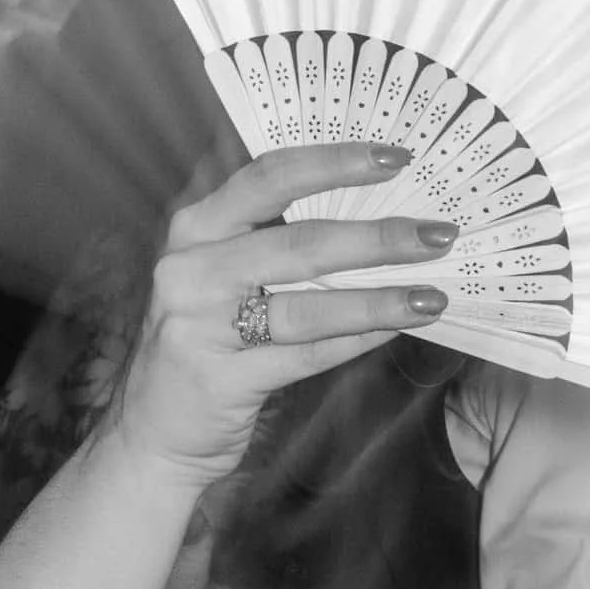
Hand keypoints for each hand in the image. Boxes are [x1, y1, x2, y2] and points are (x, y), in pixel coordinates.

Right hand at [116, 144, 452, 476]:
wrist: (149, 431)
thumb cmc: (202, 343)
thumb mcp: (217, 277)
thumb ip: (272, 242)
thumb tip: (372, 215)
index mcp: (195, 230)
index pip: (269, 177)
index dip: (335, 162)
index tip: (395, 157)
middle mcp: (190, 270)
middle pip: (298, 241)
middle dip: (378, 237)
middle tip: (439, 234)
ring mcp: (199, 326)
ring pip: (306, 305)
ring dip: (378, 298)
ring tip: (431, 296)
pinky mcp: (219, 380)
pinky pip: (304, 354)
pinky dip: (356, 340)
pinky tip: (395, 329)